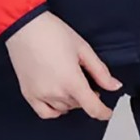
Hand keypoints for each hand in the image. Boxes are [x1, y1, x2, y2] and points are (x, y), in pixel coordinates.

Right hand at [5, 11, 122, 119]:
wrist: (24, 26)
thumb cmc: (52, 32)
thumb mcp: (82, 48)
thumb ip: (100, 71)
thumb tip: (114, 85)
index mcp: (72, 81)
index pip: (93, 108)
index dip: (104, 112)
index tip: (107, 112)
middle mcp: (56, 92)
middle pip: (78, 105)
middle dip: (87, 97)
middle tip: (87, 82)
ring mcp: (40, 95)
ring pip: (63, 108)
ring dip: (72, 101)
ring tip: (71, 84)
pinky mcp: (28, 94)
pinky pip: (45, 113)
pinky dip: (55, 110)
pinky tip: (58, 98)